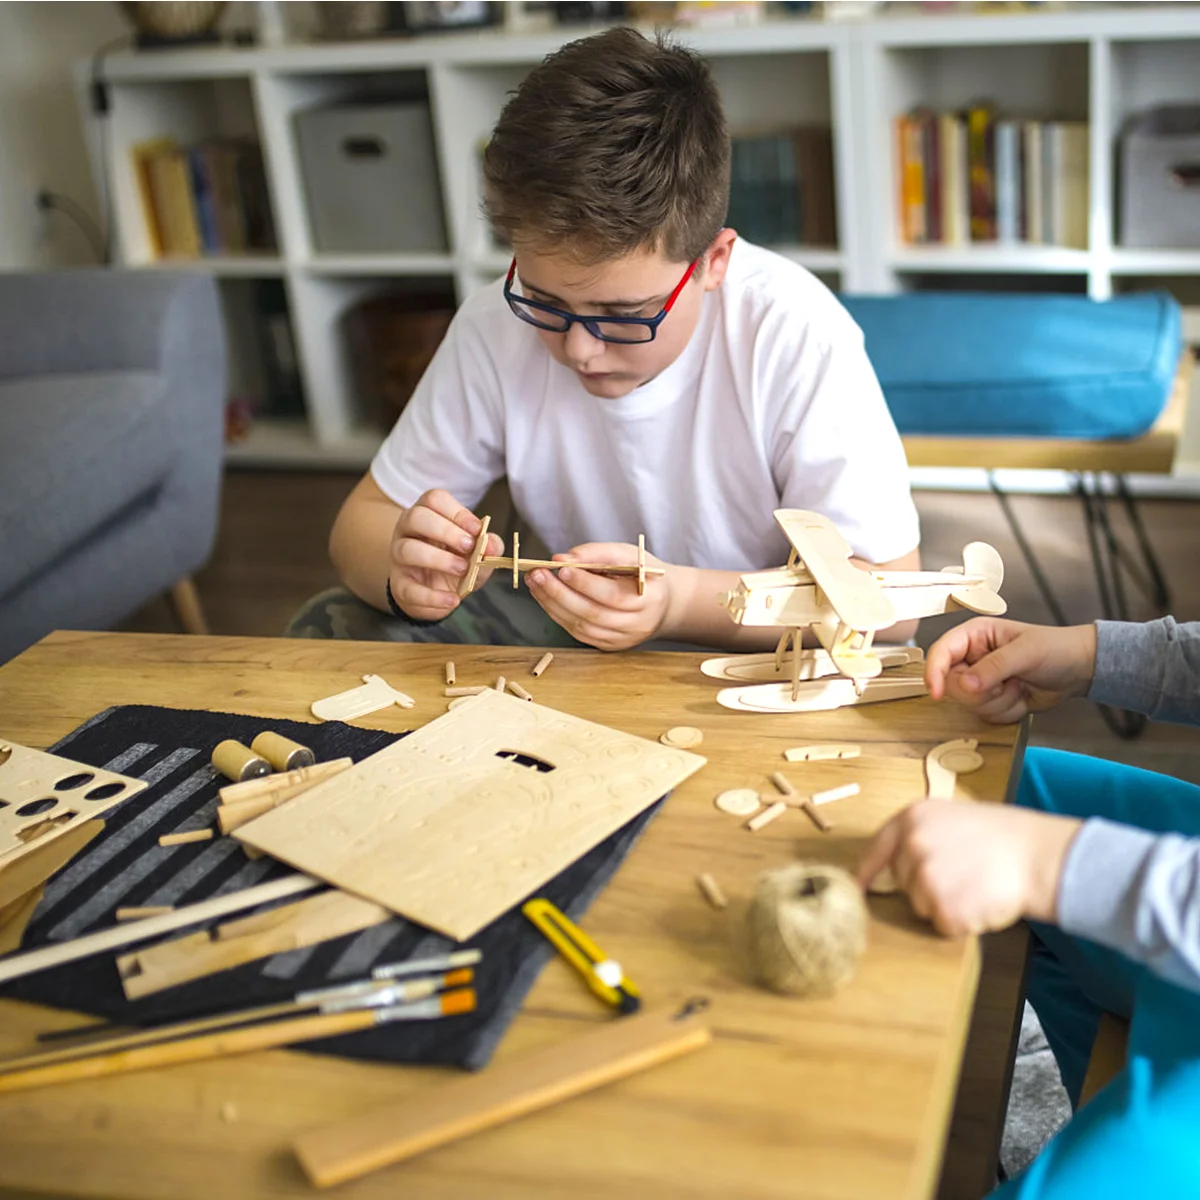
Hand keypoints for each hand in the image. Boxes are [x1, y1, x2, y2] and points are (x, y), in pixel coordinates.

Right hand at [387, 489, 501, 620]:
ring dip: (438, 559)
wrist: (438, 594)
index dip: (457, 512)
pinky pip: (409, 589)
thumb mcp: (477, 552)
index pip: (434, 499)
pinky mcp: (399, 584)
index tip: (477, 529)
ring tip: (462, 569)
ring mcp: (399, 556)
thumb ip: (488, 545)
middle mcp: (408, 530)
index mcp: (428, 514)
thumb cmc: (456, 563)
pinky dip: (433, 597)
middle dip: (445, 531)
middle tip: (468, 547)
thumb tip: (492, 544)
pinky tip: (452, 599)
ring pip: (407, 549)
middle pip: (416, 517)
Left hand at [526, 542, 672, 650]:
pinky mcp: (609, 645)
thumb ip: (597, 553)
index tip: (561, 568)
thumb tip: (562, 558)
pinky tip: (545, 598)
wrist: (662, 603)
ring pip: (582, 626)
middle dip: (560, 594)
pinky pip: (578, 633)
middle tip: (538, 575)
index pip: (613, 595)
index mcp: (649, 599)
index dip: (585, 583)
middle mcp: (637, 625)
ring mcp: (622, 639)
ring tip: (535, 583)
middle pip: (593, 614)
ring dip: (553, 604)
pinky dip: (558, 615)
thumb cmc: (643, 574)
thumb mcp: (629, 555)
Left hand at [857, 799, 1081, 935]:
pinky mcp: (943, 908)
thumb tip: (898, 860)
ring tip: (976, 885)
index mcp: (912, 818)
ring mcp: (925, 877)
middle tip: (965, 874)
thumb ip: (921, 835)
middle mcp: (912, 845)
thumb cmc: (1004, 837)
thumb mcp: (953, 818)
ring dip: (946, 905)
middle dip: (928, 886)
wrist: (1039, 856)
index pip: (877, 848)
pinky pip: (943, 925)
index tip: (859, 887)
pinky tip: (982, 902)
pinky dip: (962, 922)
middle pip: (904, 883)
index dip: (868, 871)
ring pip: (922, 906)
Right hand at [925, 618, 1097, 722]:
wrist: (1079, 669)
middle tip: (1008, 682)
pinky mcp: (990, 699)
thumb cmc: (1056, 648)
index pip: (941, 653)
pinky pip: (985, 715)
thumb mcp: (1026, 652)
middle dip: (983, 692)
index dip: (934, 672)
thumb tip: (966, 683)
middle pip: (952, 685)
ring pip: (969, 704)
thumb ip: (994, 667)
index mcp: (973, 636)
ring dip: (998, 702)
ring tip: (1019, 686)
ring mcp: (979, 680)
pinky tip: (1021, 696)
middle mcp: (971, 658)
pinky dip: (1006, 711)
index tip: (937, 693)